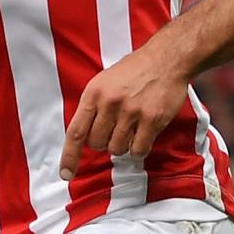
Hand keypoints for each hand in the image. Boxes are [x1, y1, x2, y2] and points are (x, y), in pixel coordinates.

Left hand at [60, 45, 193, 179]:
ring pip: (117, 149)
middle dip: (103, 143)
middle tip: (114, 131)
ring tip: (131, 129)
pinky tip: (143, 134)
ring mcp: (131, 112)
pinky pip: (138, 149)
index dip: (69, 156)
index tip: (66, 174)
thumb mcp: (104, 81)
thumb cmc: (135, 70)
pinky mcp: (152, 120)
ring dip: (122, 146)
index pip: (76, 131)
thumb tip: (84, 136)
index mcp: (94, 93)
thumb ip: (93, 106)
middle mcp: (110, 103)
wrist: (167, 59)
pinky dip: (139, 148)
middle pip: (97, 144)